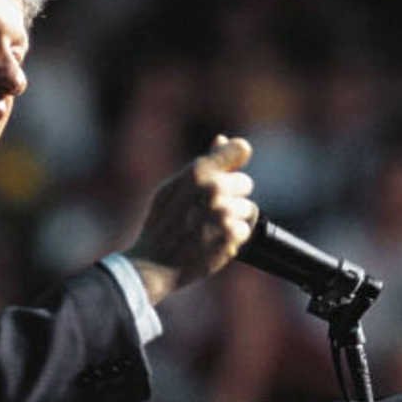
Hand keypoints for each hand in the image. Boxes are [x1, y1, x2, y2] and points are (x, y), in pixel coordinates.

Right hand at [124, 135, 257, 303]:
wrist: (153, 262)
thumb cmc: (161, 223)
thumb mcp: (173, 187)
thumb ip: (202, 164)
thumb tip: (222, 139)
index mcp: (197, 172)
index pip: (240, 150)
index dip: (237, 158)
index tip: (232, 168)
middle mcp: (213, 189)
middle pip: (246, 183)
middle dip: (232, 196)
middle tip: (208, 210)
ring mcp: (224, 213)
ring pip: (247, 209)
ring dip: (233, 219)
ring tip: (209, 228)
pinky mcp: (232, 236)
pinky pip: (245, 230)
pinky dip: (233, 238)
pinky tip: (213, 240)